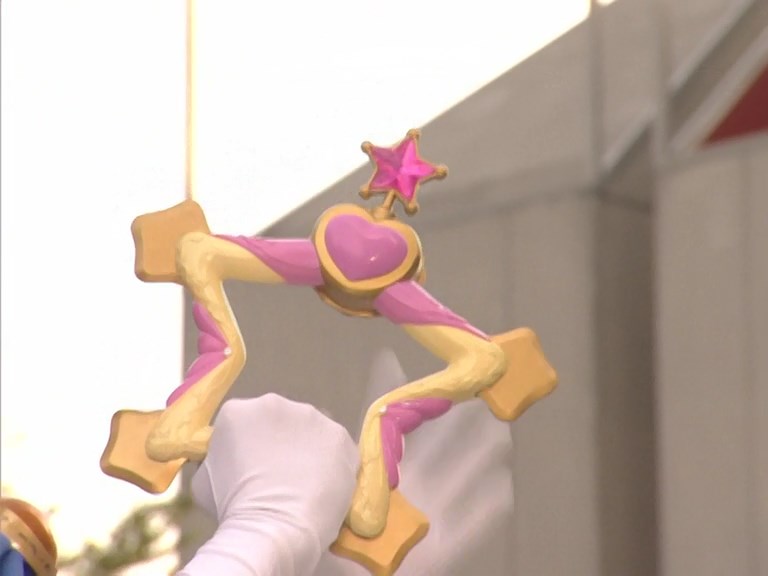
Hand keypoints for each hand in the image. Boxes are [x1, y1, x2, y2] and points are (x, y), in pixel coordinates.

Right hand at [178, 393, 358, 575]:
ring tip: (303, 486)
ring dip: (307, 451)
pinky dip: (332, 465)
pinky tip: (324, 488)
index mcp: (238, 411)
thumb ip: (215, 461)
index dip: (246, 448)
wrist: (273, 528)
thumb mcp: (203, 483)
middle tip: (278, 479)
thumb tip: (227, 462)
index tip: (248, 471)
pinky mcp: (339, 435)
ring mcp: (311, 416)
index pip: (243, 424)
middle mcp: (275, 403)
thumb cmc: (232, 510)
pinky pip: (334, 449)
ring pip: (310, 432)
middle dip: (279, 444)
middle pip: (279, 423)